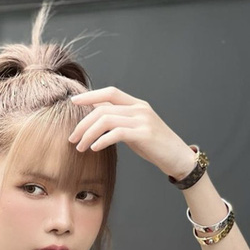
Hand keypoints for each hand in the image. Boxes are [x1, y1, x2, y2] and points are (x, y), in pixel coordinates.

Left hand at [67, 86, 196, 180]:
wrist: (177, 156)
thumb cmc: (153, 144)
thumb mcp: (134, 127)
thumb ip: (118, 118)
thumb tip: (95, 112)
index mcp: (136, 104)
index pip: (110, 92)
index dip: (90, 95)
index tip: (73, 101)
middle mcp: (139, 109)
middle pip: (103, 109)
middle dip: (83, 124)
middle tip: (72, 138)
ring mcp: (142, 120)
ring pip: (106, 120)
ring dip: (88, 134)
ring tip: (80, 147)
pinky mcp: (144, 134)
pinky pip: (116, 133)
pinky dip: (102, 140)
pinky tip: (94, 148)